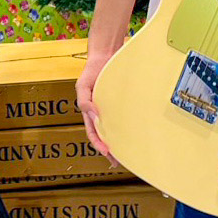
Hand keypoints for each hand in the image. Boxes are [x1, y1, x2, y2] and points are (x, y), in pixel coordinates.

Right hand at [75, 52, 121, 166]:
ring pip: (116, 129)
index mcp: (90, 112)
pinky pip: (125, 117)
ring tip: (128, 154)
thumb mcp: (82, 86)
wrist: (106, 56)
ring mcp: (112, 109)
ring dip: (120, 142)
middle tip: (118, 161)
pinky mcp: (122, 103)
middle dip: (110, 150)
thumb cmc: (92, 72)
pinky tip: (135, 134)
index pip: (93, 133)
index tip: (107, 152)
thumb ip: (84, 101)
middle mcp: (101, 113)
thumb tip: (92, 115)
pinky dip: (129, 127)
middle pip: (105, 135)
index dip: (99, 144)